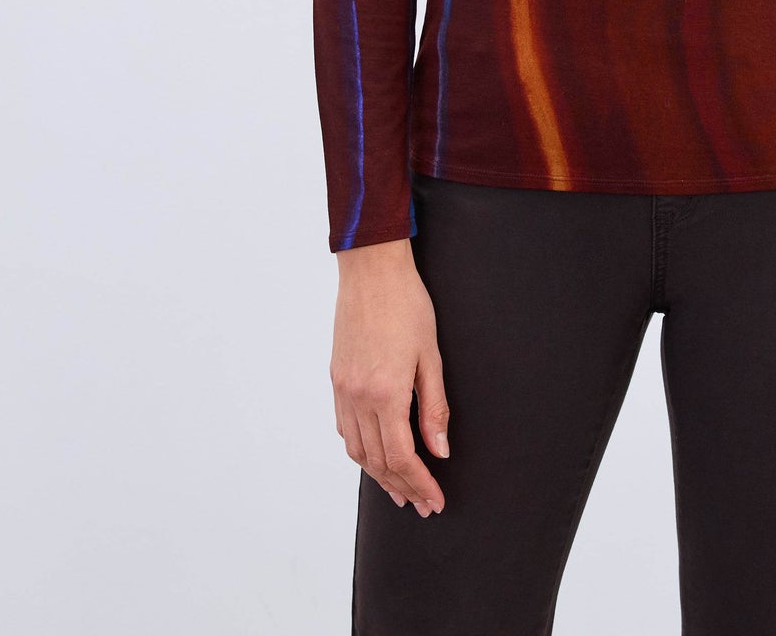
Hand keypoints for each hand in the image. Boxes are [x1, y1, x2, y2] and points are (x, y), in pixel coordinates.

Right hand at [331, 239, 451, 517]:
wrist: (371, 270)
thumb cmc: (407, 305)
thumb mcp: (431, 355)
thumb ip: (434, 408)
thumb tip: (439, 451)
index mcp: (386, 393)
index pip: (403, 457)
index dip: (420, 484)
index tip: (435, 500)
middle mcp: (358, 397)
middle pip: (378, 460)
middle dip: (402, 487)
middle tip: (421, 504)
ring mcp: (342, 389)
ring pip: (357, 449)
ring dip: (379, 474)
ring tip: (400, 489)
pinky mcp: (336, 378)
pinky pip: (344, 427)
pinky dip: (360, 449)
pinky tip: (374, 453)